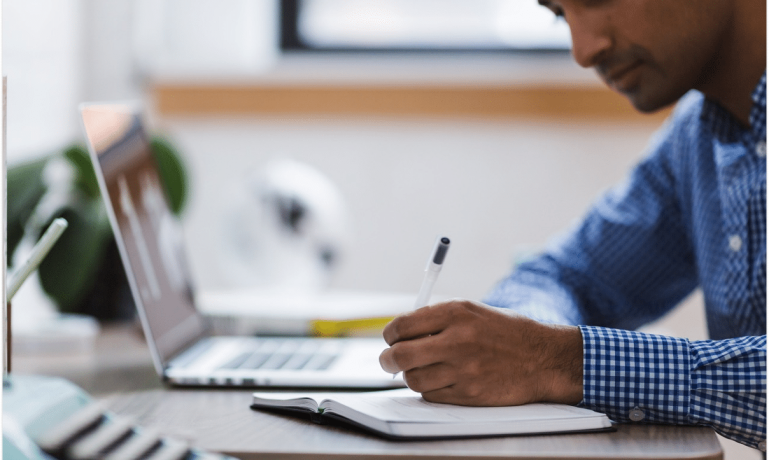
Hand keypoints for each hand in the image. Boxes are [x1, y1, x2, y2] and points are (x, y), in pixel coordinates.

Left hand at [379, 299, 582, 405]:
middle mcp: (457, 340)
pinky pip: (431, 395)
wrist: (543, 358)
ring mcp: (463, 369)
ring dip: (411, 376)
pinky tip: (443, 380)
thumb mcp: (472, 312)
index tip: (391, 339)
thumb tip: (400, 333)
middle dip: (388, 360)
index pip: (402, 325)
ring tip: (423, 369)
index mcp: (456, 313)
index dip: (390, 334)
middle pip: (400, 355)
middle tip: (389, 361)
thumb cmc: (505, 332)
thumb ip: (436, 319)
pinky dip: (430, 389)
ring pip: (413, 379)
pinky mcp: (469, 394)